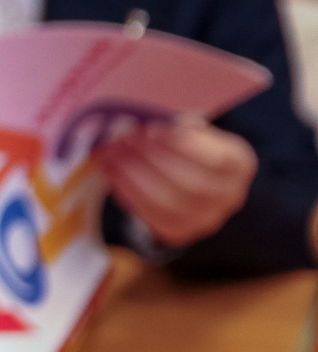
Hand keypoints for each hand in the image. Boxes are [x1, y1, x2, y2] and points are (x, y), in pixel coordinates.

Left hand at [99, 116, 256, 251]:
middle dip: (151, 159)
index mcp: (240, 165)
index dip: (183, 145)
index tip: (151, 129)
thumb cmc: (191, 150)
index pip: (216, 158)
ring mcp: (206, 219)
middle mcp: (230, 196)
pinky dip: (127, 192)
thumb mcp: (195, 132)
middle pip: (190, 182)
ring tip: (112, 155)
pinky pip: (150, 215)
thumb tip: (155, 119)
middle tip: (122, 140)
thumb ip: (180, 126)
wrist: (193, 188)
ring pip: (167, 201)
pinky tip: (112, 174)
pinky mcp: (180, 233)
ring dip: (134, 176)